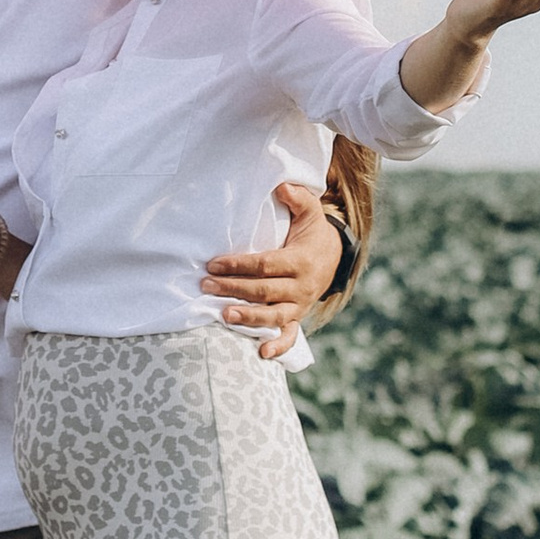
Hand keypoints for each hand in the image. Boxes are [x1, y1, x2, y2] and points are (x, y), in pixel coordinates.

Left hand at [202, 179, 337, 359]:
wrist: (334, 257)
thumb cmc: (312, 232)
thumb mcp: (310, 212)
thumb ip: (298, 198)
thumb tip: (282, 186)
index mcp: (300, 261)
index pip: (265, 264)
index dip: (239, 265)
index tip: (213, 263)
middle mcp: (300, 287)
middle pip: (263, 290)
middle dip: (233, 288)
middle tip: (205, 285)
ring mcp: (299, 306)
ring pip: (273, 315)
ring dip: (248, 317)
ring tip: (224, 315)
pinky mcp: (297, 318)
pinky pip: (289, 336)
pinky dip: (277, 345)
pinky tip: (261, 353)